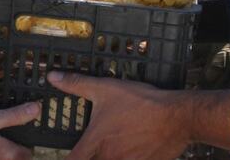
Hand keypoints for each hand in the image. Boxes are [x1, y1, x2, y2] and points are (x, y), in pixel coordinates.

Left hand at [47, 71, 191, 159]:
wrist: (177, 117)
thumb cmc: (141, 103)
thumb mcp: (105, 89)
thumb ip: (77, 85)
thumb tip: (53, 77)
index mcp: (96, 142)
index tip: (64, 156)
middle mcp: (109, 158)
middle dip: (89, 157)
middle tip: (90, 149)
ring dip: (110, 157)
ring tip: (115, 145)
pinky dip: (128, 158)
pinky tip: (131, 148)